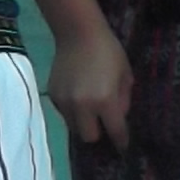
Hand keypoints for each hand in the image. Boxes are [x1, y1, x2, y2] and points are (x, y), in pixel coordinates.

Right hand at [42, 26, 129, 150]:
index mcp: (105, 101)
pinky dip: (72, 110)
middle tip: (103, 123)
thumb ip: (123, 101)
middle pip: (89, 136)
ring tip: (89, 107)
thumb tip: (117, 117)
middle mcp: (83, 106)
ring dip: (83, 122)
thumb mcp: (125, 76)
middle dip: (98, 133)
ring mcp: (65, 102)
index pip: (115, 131)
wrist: (78, 33)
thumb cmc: (109, 52)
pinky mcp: (53, 95)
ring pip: (74, 126)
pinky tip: (77, 94)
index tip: (122, 147)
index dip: (120, 141)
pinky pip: (64, 113)